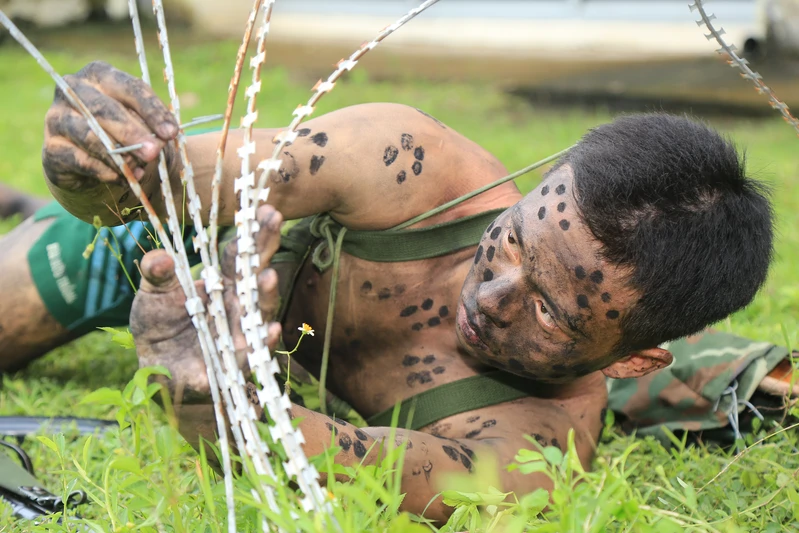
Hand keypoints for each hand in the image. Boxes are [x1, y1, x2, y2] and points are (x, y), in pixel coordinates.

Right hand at [42, 61, 178, 190]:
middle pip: (105, 110)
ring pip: (90, 136)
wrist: (90, 162)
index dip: (152, 111)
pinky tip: (122, 178)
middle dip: (133, 133)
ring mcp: (57, 117)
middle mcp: (73, 89)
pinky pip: (80, 160)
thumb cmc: (122, 133)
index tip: (172, 133)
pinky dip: (105, 171)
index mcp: (100, 75)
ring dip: (119, 155)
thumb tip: (158, 141)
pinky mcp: (52, 148)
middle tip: (154, 152)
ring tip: (140, 169)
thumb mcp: (140, 125)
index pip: (129, 87)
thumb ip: (150, 129)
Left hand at [130, 205, 284, 404]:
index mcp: (220, 284)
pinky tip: (269, 330)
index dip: (250, 232)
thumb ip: (156, 274)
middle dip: (265, 247)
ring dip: (266, 295)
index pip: (238, 254)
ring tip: (269, 276)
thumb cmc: (160, 326)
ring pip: (259, 311)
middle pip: (254, 273)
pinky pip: (251, 353)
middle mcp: (236, 305)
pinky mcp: (233, 363)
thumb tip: (161, 256)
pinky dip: (261, 343)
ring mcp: (239, 332)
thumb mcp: (152, 295)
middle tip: (274, 219)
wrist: (157, 370)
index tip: (264, 208)